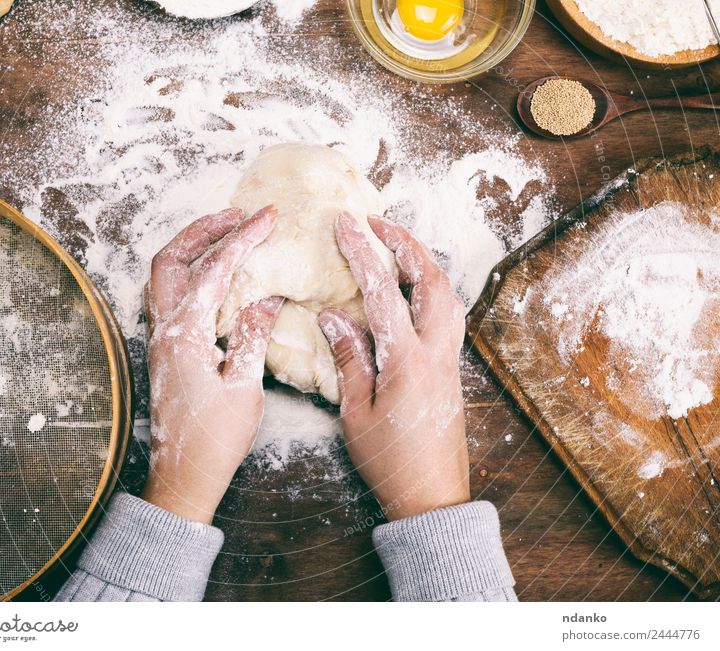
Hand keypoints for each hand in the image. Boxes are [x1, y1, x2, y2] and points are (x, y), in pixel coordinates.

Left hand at [141, 207, 282, 523]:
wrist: (183, 477)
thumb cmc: (214, 440)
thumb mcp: (243, 388)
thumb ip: (252, 336)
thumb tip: (265, 297)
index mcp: (185, 336)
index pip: (214, 272)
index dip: (241, 239)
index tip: (266, 216)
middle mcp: (164, 331)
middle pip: (170, 260)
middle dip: (202, 230)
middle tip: (235, 214)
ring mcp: (161, 340)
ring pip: (165, 277)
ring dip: (193, 249)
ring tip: (226, 235)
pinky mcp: (166, 351)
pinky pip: (172, 298)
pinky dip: (192, 275)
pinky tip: (217, 279)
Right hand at [318, 213, 468, 520]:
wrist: (432, 495)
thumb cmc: (389, 461)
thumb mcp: (357, 413)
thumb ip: (350, 359)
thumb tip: (334, 315)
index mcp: (408, 361)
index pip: (383, 292)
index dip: (363, 252)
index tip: (346, 223)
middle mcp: (437, 352)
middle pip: (432, 281)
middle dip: (407, 244)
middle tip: (378, 224)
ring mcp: (450, 360)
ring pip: (447, 295)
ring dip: (423, 264)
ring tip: (395, 249)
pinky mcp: (452, 369)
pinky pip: (448, 316)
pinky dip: (430, 290)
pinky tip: (411, 292)